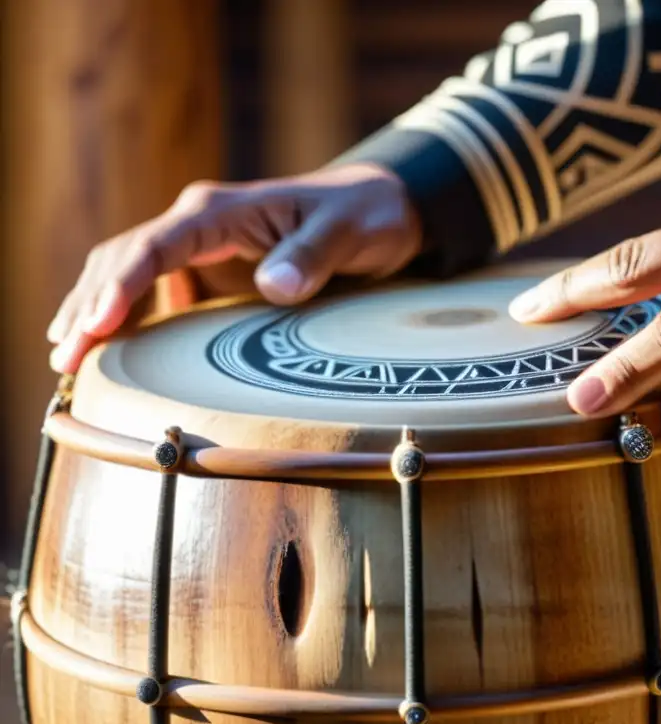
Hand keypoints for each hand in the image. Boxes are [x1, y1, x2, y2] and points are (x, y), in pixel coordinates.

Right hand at [47, 163, 421, 372]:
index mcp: (221, 210)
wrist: (377, 207)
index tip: (95, 326)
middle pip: (124, 258)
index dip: (121, 286)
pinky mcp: (208, 268)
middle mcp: (199, 223)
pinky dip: (126, 314)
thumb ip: (312, 254)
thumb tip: (274, 285)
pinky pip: (154, 288)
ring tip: (65, 359)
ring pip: (127, 270)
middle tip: (65, 360)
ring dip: (95, 310)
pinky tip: (107, 345)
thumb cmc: (364, 216)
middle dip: (89, 306)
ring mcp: (199, 245)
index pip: (155, 246)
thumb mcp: (349, 232)